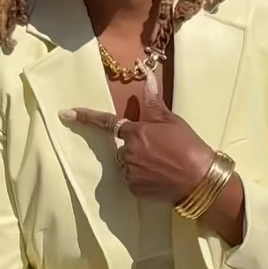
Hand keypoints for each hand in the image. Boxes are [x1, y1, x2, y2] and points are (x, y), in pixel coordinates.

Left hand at [62, 73, 213, 204]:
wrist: (201, 180)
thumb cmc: (189, 146)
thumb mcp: (172, 121)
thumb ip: (154, 103)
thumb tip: (147, 78)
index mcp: (136, 132)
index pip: (107, 122)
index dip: (86, 117)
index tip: (66, 113)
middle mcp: (128, 152)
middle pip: (123, 147)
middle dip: (137, 147)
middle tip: (161, 150)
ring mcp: (130, 173)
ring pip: (127, 164)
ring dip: (139, 163)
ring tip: (163, 165)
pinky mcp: (134, 190)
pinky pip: (133, 181)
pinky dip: (143, 179)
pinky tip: (160, 178)